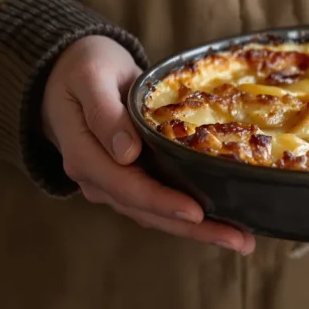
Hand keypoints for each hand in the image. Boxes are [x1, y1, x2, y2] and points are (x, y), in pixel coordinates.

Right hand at [42, 36, 254, 253]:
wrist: (68, 72)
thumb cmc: (83, 67)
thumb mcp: (91, 77)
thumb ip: (105, 113)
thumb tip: (127, 153)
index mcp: (85, 154)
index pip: (127, 187)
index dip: (163, 203)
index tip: (197, 213)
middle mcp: (97, 178)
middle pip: (147, 211)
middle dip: (194, 229)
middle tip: (239, 241)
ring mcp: (112, 182)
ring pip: (156, 215)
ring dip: (197, 230)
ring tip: (240, 239)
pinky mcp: (128, 179)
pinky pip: (158, 204)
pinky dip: (188, 216)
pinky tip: (220, 221)